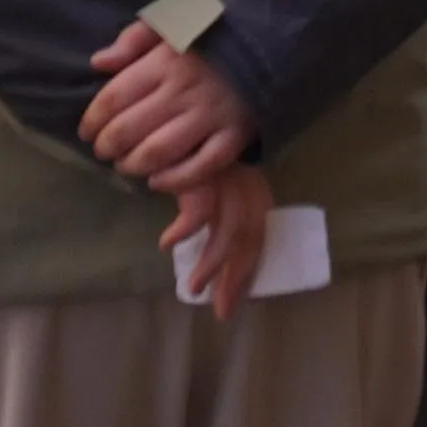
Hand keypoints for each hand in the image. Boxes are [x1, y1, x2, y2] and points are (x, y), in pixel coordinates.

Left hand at [83, 18, 251, 190]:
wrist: (279, 30)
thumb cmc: (219, 24)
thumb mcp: (175, 16)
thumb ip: (135, 38)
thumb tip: (99, 63)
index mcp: (166, 59)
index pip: (115, 97)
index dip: (93, 119)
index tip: (86, 131)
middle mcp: (184, 90)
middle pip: (130, 130)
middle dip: (108, 147)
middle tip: (103, 152)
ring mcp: (211, 115)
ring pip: (159, 153)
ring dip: (133, 165)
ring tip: (126, 166)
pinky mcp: (236, 135)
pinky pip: (201, 167)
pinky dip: (174, 180)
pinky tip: (158, 181)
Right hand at [166, 155, 276, 321]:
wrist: (171, 116)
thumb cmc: (187, 154)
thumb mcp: (208, 183)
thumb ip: (211, 211)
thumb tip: (205, 260)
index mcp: (249, 188)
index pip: (257, 234)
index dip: (247, 270)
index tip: (232, 302)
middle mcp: (243, 182)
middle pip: (250, 235)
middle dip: (237, 276)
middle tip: (221, 309)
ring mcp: (225, 175)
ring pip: (229, 228)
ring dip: (212, 262)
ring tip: (194, 287)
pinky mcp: (201, 169)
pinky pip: (198, 210)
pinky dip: (184, 230)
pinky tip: (168, 243)